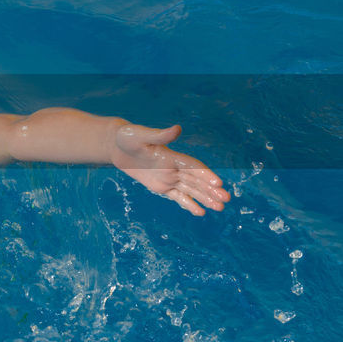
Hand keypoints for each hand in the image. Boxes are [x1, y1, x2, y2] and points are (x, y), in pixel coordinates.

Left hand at [111, 124, 228, 215]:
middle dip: (210, 190)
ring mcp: (168, 178)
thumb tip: (177, 128)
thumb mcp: (141, 135)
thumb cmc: (128, 137)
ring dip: (205, 198)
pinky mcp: (160, 186)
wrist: (116, 146)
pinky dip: (188, 204)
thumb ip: (160, 135)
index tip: (218, 183)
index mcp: (172, 156)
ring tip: (220, 208)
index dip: (205, 174)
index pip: (193, 167)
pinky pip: (176, 197)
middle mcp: (174, 167)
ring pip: (190, 190)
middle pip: (196, 180)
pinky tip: (200, 212)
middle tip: (226, 199)